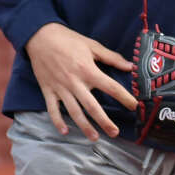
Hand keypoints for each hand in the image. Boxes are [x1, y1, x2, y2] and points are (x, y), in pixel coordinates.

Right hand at [24, 22, 136, 139]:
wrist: (40, 37)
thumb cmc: (69, 40)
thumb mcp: (92, 45)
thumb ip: (111, 57)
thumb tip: (130, 66)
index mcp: (88, 70)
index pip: (110, 87)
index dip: (124, 97)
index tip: (134, 106)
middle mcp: (75, 82)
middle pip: (92, 106)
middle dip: (104, 121)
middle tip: (115, 132)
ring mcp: (61, 88)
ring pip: (74, 112)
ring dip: (85, 127)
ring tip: (95, 138)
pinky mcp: (48, 90)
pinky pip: (53, 109)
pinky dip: (58, 121)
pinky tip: (65, 132)